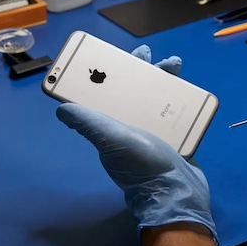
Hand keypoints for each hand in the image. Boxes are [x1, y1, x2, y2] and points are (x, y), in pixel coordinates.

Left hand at [56, 43, 215, 243]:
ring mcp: (153, 128)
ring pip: (154, 95)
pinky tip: (185, 84)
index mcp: (111, 124)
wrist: (178, 192)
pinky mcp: (173, 133)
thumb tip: (61, 109)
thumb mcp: (111, 140)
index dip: (103, 74)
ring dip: (161, 76)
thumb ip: (88, 124)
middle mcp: (129, 124)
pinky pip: (173, 107)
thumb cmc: (142, 165)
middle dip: (137, 69)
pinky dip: (178, 93)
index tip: (107, 55)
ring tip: (173, 63)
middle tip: (145, 52)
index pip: (103, 93)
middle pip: (130, 89)